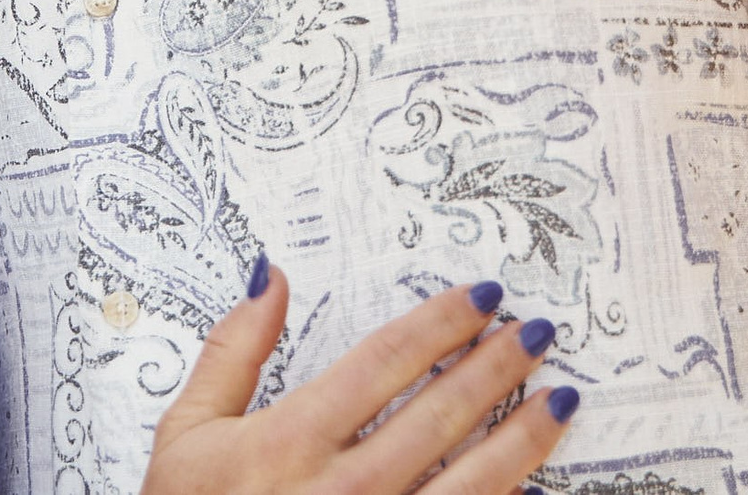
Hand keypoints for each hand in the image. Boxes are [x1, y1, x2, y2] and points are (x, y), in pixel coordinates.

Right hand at [142, 266, 577, 494]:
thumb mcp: (188, 434)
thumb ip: (232, 350)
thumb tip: (270, 275)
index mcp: (290, 441)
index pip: (384, 362)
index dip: (439, 323)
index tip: (481, 297)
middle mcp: (342, 491)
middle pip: (439, 414)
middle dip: (496, 367)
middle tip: (536, 331)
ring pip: (470, 483)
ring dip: (520, 438)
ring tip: (559, 400)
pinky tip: (537, 489)